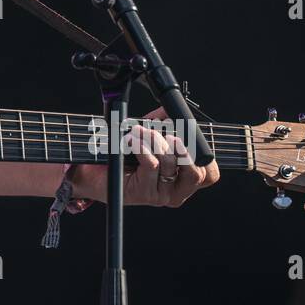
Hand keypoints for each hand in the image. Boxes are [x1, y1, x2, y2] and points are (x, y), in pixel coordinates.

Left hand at [70, 106, 220, 206]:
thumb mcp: (148, 137)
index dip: (204, 155)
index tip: (186, 135)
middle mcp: (176, 192)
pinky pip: (151, 164)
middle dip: (181, 146)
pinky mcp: (144, 193)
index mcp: (184, 181)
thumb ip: (163, 123)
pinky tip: (131, 140)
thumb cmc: (124, 156)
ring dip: (153, 139)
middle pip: (196, 172)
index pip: (210, 175)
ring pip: (169, 162)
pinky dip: (141, 147)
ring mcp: (161, 196)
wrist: (94, 173)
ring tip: (138, 131)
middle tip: (166, 133)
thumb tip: (170, 108)